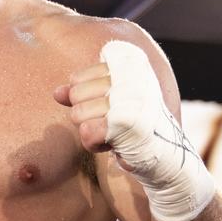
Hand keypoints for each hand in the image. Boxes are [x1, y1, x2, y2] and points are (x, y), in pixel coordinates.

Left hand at [55, 41, 214, 220]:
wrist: (165, 158)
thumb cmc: (133, 127)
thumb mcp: (107, 104)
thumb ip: (81, 93)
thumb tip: (56, 93)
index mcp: (129, 62)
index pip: (78, 79)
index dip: (86, 100)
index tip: (110, 109)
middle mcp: (132, 74)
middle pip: (75, 95)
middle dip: (87, 116)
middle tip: (113, 123)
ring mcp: (129, 96)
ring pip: (78, 114)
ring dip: (92, 131)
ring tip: (115, 132)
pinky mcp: (125, 120)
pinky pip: (86, 133)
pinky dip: (95, 144)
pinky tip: (114, 144)